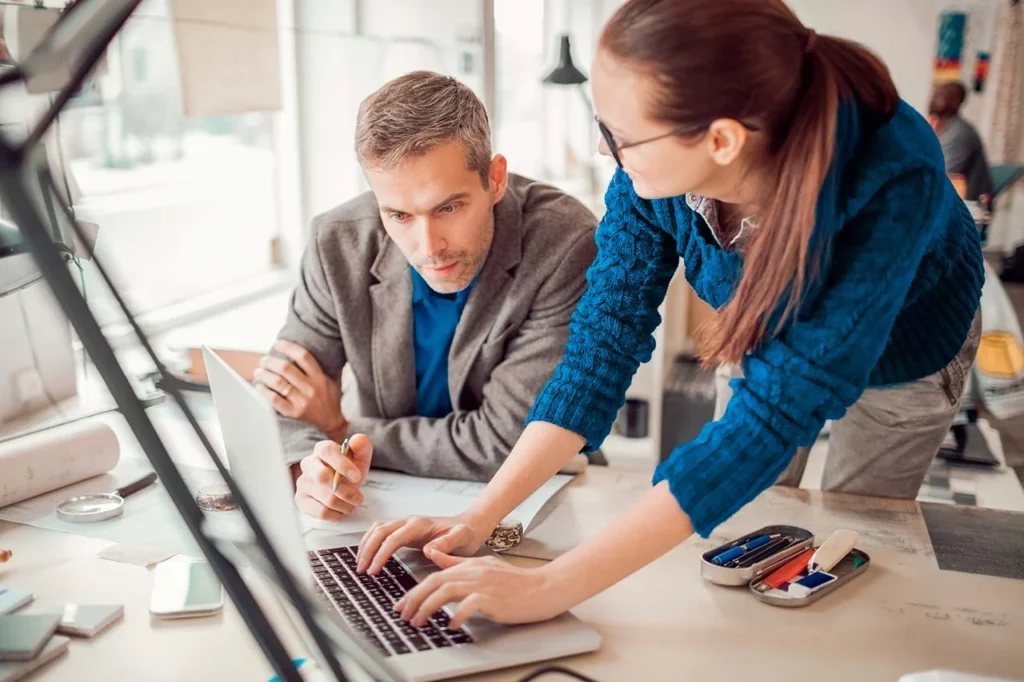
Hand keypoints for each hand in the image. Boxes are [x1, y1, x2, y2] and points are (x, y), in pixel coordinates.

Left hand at [256, 340, 345, 437]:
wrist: (332, 422)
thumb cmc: (329, 398)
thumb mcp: (331, 380)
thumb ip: (321, 366)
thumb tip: (304, 348)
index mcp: (320, 377)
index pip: (303, 357)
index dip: (288, 347)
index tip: (277, 343)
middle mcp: (311, 388)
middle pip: (286, 369)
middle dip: (270, 361)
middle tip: (263, 360)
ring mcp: (302, 401)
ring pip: (278, 383)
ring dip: (264, 375)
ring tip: (258, 372)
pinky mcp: (294, 413)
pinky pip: (275, 400)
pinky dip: (264, 391)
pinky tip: (259, 386)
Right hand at [294, 435, 372, 520]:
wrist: (344, 485)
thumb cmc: (350, 469)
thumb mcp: (360, 456)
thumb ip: (362, 445)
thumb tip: (357, 440)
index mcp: (322, 449)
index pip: (327, 451)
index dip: (342, 464)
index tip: (357, 477)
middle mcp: (308, 464)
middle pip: (322, 477)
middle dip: (345, 491)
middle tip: (358, 497)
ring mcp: (302, 483)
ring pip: (325, 498)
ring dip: (345, 505)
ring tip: (353, 504)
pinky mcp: (301, 500)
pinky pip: (320, 511)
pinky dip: (336, 514)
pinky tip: (342, 510)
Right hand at [355, 514, 491, 574]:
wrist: (470, 525)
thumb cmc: (467, 534)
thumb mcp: (463, 538)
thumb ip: (447, 543)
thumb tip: (428, 550)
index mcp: (420, 525)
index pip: (393, 538)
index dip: (380, 555)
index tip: (373, 571)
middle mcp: (410, 521)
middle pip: (380, 531)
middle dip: (367, 550)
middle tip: (361, 570)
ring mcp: (406, 524)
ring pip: (378, 529)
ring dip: (366, 544)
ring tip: (360, 564)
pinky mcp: (405, 529)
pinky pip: (382, 532)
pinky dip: (371, 541)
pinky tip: (368, 554)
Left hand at [395, 554, 574, 628]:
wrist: (543, 587)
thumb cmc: (515, 581)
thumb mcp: (483, 566)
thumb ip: (456, 561)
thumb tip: (432, 553)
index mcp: (469, 565)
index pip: (433, 577)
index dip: (414, 592)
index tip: (402, 605)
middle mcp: (473, 572)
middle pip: (435, 583)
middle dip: (414, 600)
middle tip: (403, 615)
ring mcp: (483, 584)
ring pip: (446, 591)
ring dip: (428, 607)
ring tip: (418, 622)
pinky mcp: (493, 597)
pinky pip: (469, 605)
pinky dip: (457, 615)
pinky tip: (451, 624)